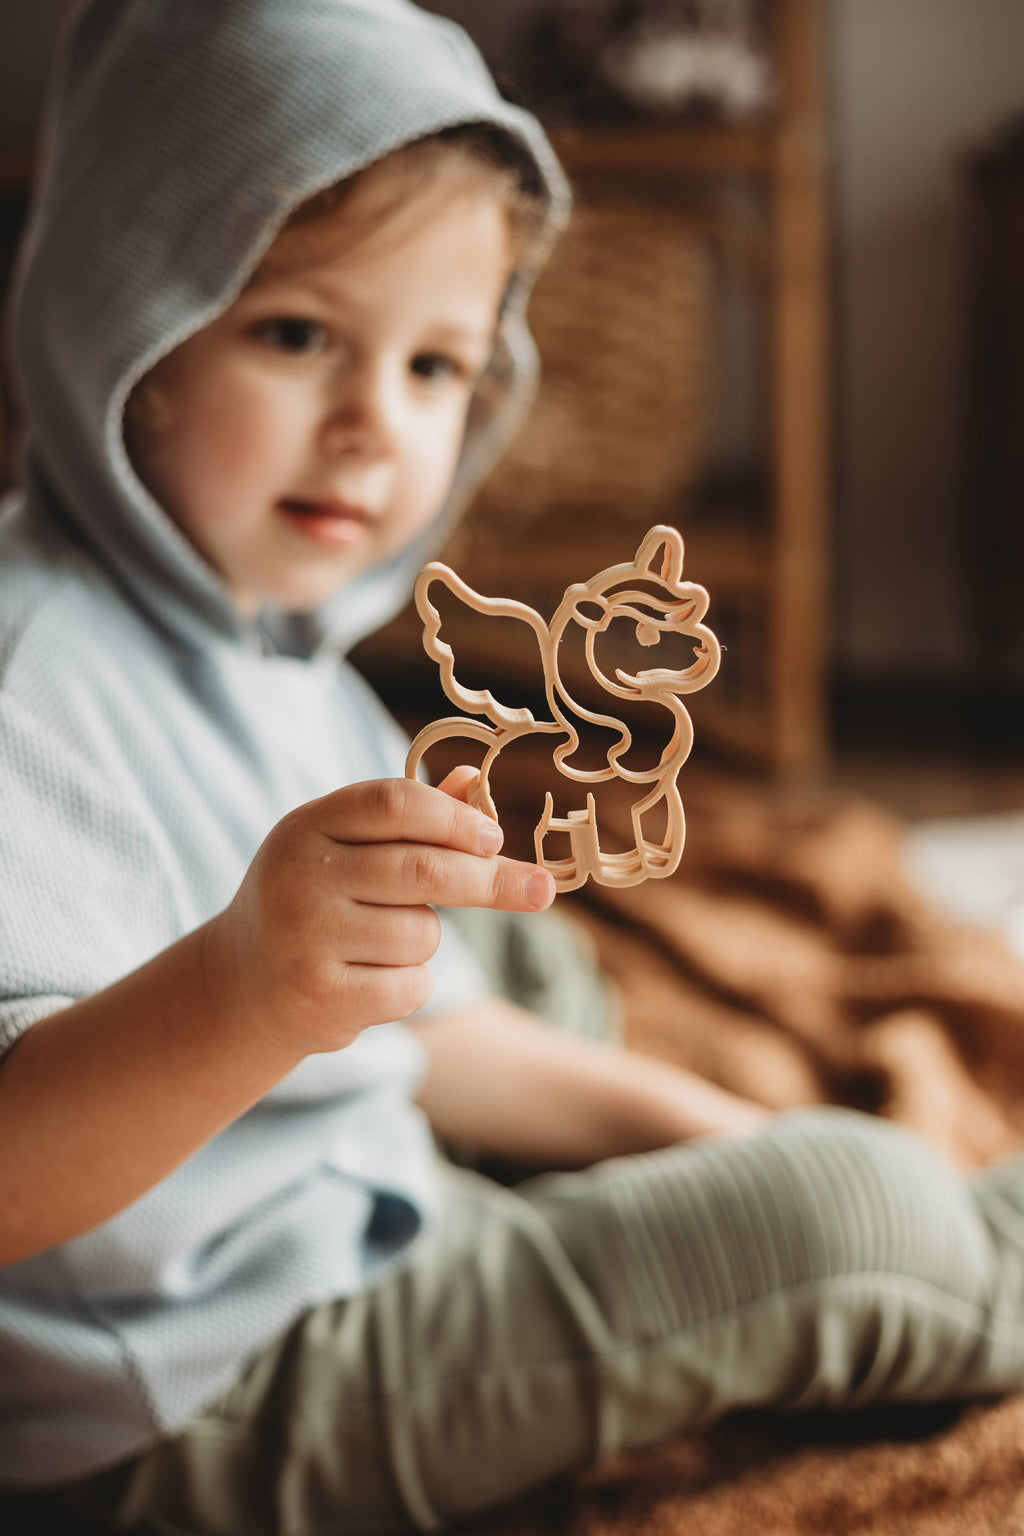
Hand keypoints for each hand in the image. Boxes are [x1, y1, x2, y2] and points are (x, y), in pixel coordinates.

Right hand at [205, 772, 553, 1058]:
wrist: (243, 985)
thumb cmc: (312, 901)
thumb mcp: (342, 848)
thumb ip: (407, 818)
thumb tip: (474, 781)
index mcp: (306, 827)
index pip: (394, 803)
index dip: (454, 818)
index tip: (496, 839)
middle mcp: (299, 878)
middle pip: (423, 869)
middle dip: (490, 881)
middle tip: (541, 889)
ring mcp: (305, 939)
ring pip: (421, 933)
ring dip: (423, 940)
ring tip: (377, 943)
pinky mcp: (321, 996)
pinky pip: (410, 985)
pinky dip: (409, 985)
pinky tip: (367, 980)